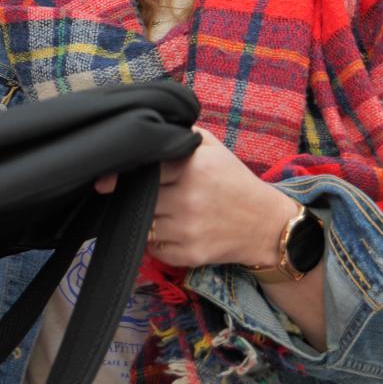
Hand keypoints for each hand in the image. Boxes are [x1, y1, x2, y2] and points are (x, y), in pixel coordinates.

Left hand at [94, 126, 297, 268]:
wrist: (266, 224)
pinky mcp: (188, 255)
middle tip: (141, 194)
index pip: (144, 168)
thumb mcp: (212, 147)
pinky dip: (156, 241)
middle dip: (137, 196)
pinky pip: (153, 248)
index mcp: (193, 168)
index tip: (116, 175)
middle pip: (139, 198)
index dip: (131, 172)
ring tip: (163, 211)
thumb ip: (180, 134)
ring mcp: (187, 230)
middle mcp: (188, 199)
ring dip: (146, 219)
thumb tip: (146, 128)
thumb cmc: (234, 181)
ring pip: (143, 224)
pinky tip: (172, 230)